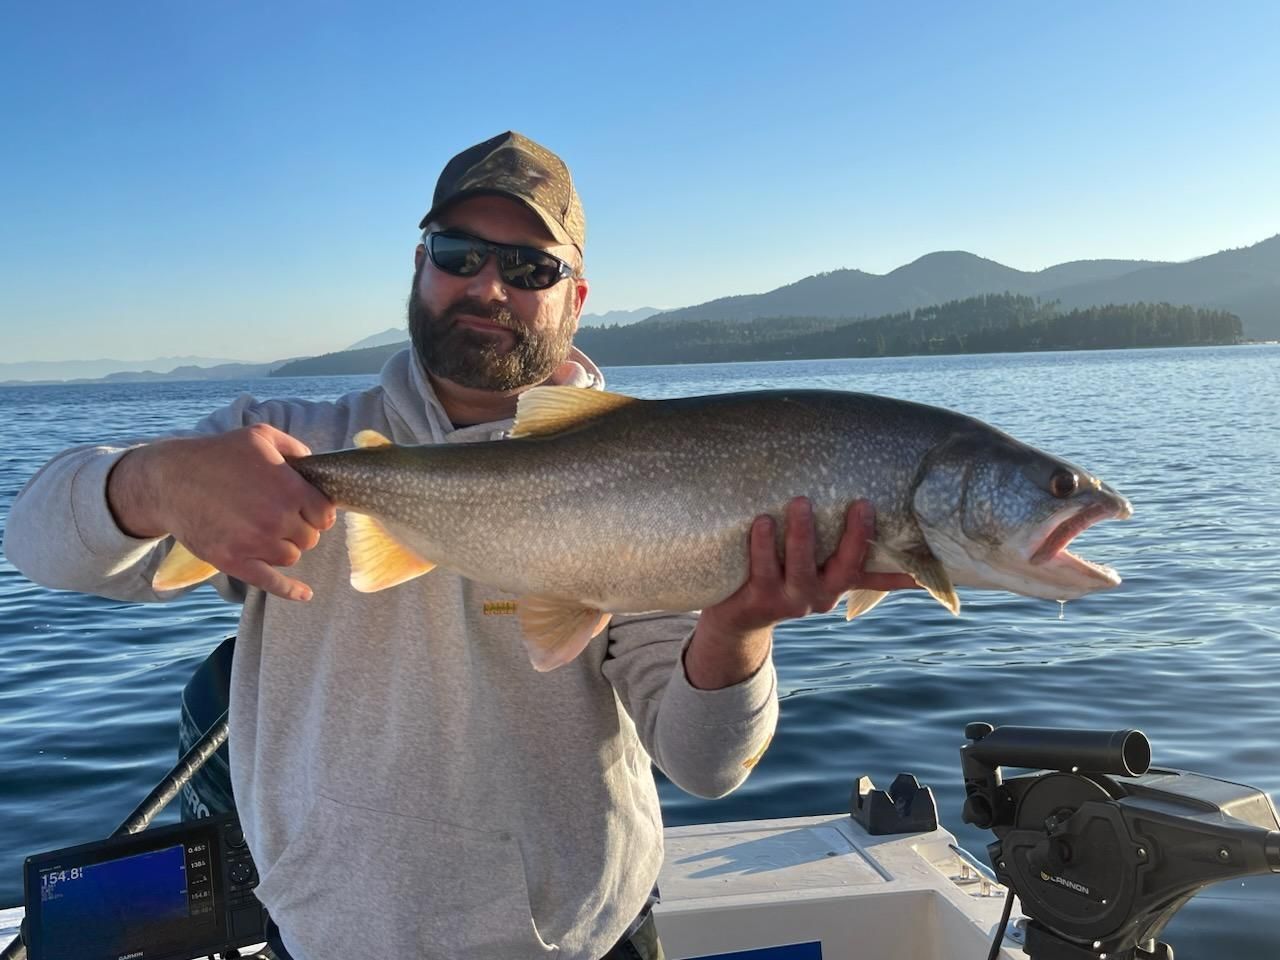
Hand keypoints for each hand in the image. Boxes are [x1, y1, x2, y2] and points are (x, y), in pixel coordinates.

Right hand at [109, 424, 335, 600]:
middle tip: (279, 517)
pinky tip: (305, 594)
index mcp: (289, 490)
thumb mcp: (260, 436)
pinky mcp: (234, 561)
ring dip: (284, 547)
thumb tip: (315, 466)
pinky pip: (272, 582)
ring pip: (290, 556)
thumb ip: (295, 449)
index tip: (305, 508)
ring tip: (265, 531)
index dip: (316, 511)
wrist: (170, 480)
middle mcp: (277, 519)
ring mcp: (255, 543)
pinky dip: (290, 590)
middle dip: (299, 528)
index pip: (324, 515)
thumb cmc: (217, 454)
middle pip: (309, 537)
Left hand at [685, 498, 916, 688]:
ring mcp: (790, 600)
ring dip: (802, 535)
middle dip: (855, 537)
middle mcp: (821, 595)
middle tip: (861, 504)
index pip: (877, 575)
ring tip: (801, 502)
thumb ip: (838, 547)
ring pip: (801, 567)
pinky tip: (762, 521)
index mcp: (838, 584)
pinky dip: (762, 545)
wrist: (737, 619)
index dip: (903, 567)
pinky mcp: (759, 601)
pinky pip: (762, 570)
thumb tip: (873, 512)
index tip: (930, 549)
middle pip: (845, 568)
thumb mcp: (814, 565)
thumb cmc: (781, 576)